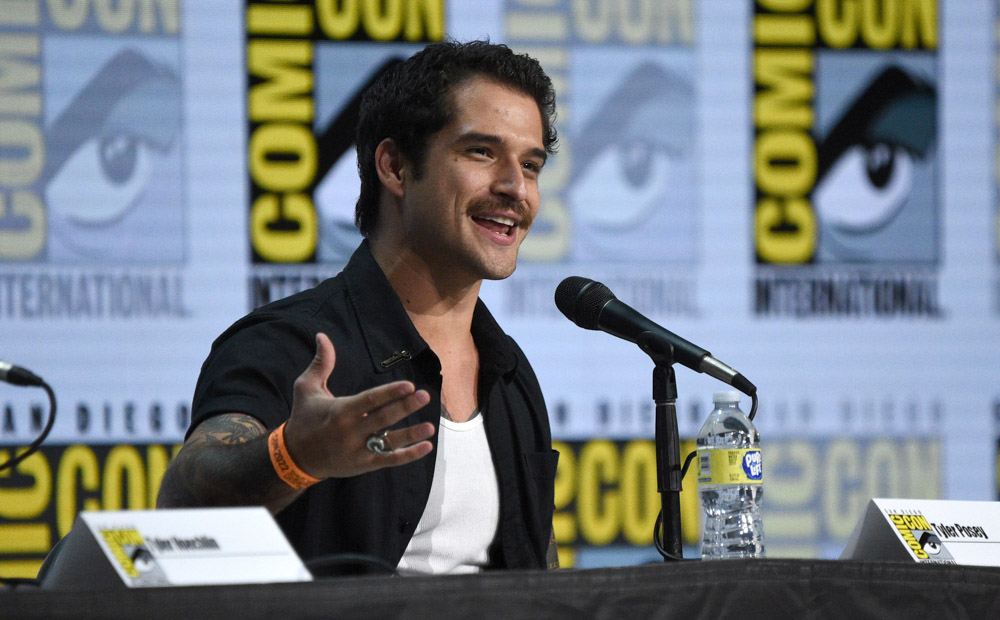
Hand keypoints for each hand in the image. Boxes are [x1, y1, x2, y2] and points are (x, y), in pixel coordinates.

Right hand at [282, 332, 433, 478]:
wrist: (295, 457)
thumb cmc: (303, 417)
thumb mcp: (306, 388)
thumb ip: (321, 363)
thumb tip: (323, 335)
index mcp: (339, 411)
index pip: (369, 400)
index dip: (389, 393)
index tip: (408, 385)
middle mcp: (350, 431)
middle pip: (382, 419)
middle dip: (405, 407)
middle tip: (425, 396)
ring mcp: (357, 450)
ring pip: (388, 442)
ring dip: (411, 435)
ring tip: (430, 426)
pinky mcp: (362, 464)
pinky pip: (388, 460)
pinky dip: (408, 455)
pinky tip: (426, 446)